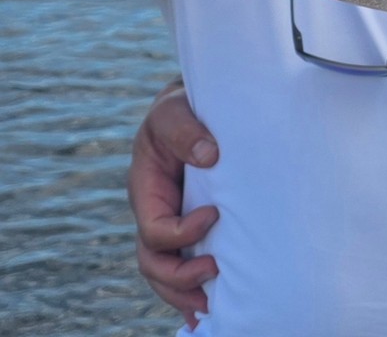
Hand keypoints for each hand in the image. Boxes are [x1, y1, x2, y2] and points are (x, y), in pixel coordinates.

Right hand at [127, 79, 220, 327]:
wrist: (196, 105)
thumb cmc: (182, 107)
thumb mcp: (175, 111)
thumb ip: (186, 130)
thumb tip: (209, 155)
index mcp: (147, 191)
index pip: (155, 230)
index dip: (181, 233)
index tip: (214, 215)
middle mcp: (156, 212)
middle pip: (154, 263)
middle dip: (179, 278)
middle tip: (214, 273)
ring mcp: (173, 220)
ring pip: (167, 272)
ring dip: (186, 293)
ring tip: (212, 306)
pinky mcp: (194, 222)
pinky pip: (187, 261)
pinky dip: (194, 288)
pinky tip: (213, 305)